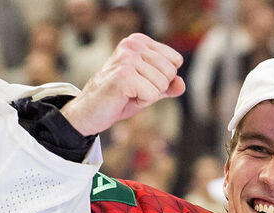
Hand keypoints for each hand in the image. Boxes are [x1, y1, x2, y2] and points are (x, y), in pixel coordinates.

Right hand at [60, 34, 184, 136]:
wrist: (91, 111)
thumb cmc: (120, 97)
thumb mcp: (149, 89)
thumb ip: (168, 85)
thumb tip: (182, 84)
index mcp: (139, 41)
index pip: (175, 60)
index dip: (163, 78)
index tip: (142, 81)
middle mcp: (132, 44)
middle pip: (170, 73)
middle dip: (157, 88)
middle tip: (134, 89)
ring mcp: (127, 59)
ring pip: (162, 84)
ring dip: (147, 96)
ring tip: (128, 93)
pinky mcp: (123, 76)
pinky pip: (152, 94)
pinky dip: (142, 102)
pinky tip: (124, 98)